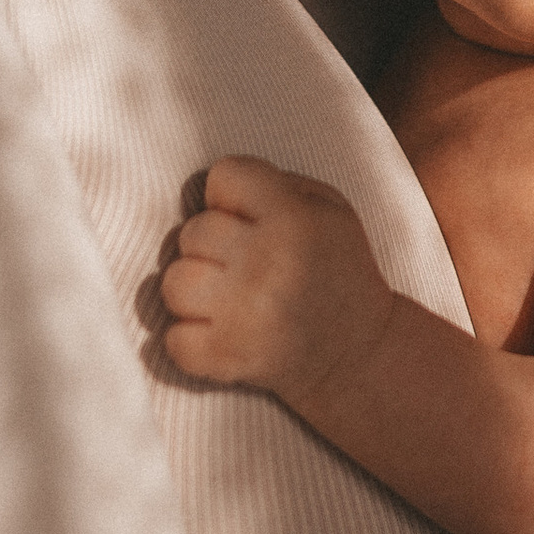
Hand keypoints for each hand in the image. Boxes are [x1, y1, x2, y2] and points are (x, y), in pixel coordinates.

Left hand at [159, 159, 394, 402]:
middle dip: (212, 245)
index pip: (223, 176)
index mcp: (291, 219)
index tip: (249, 218)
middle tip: (241, 264)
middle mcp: (263, 263)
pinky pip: (173, 340)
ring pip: (173, 283)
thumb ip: (277, 185)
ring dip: (194, 291)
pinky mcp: (227, 357)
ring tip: (224, 298)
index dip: (231, 195)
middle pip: (192, 231)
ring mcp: (242, 314)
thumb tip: (217, 189)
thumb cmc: (341, 271)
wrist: (361, 353)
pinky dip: (188, 339)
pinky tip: (216, 332)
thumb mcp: (332, 209)